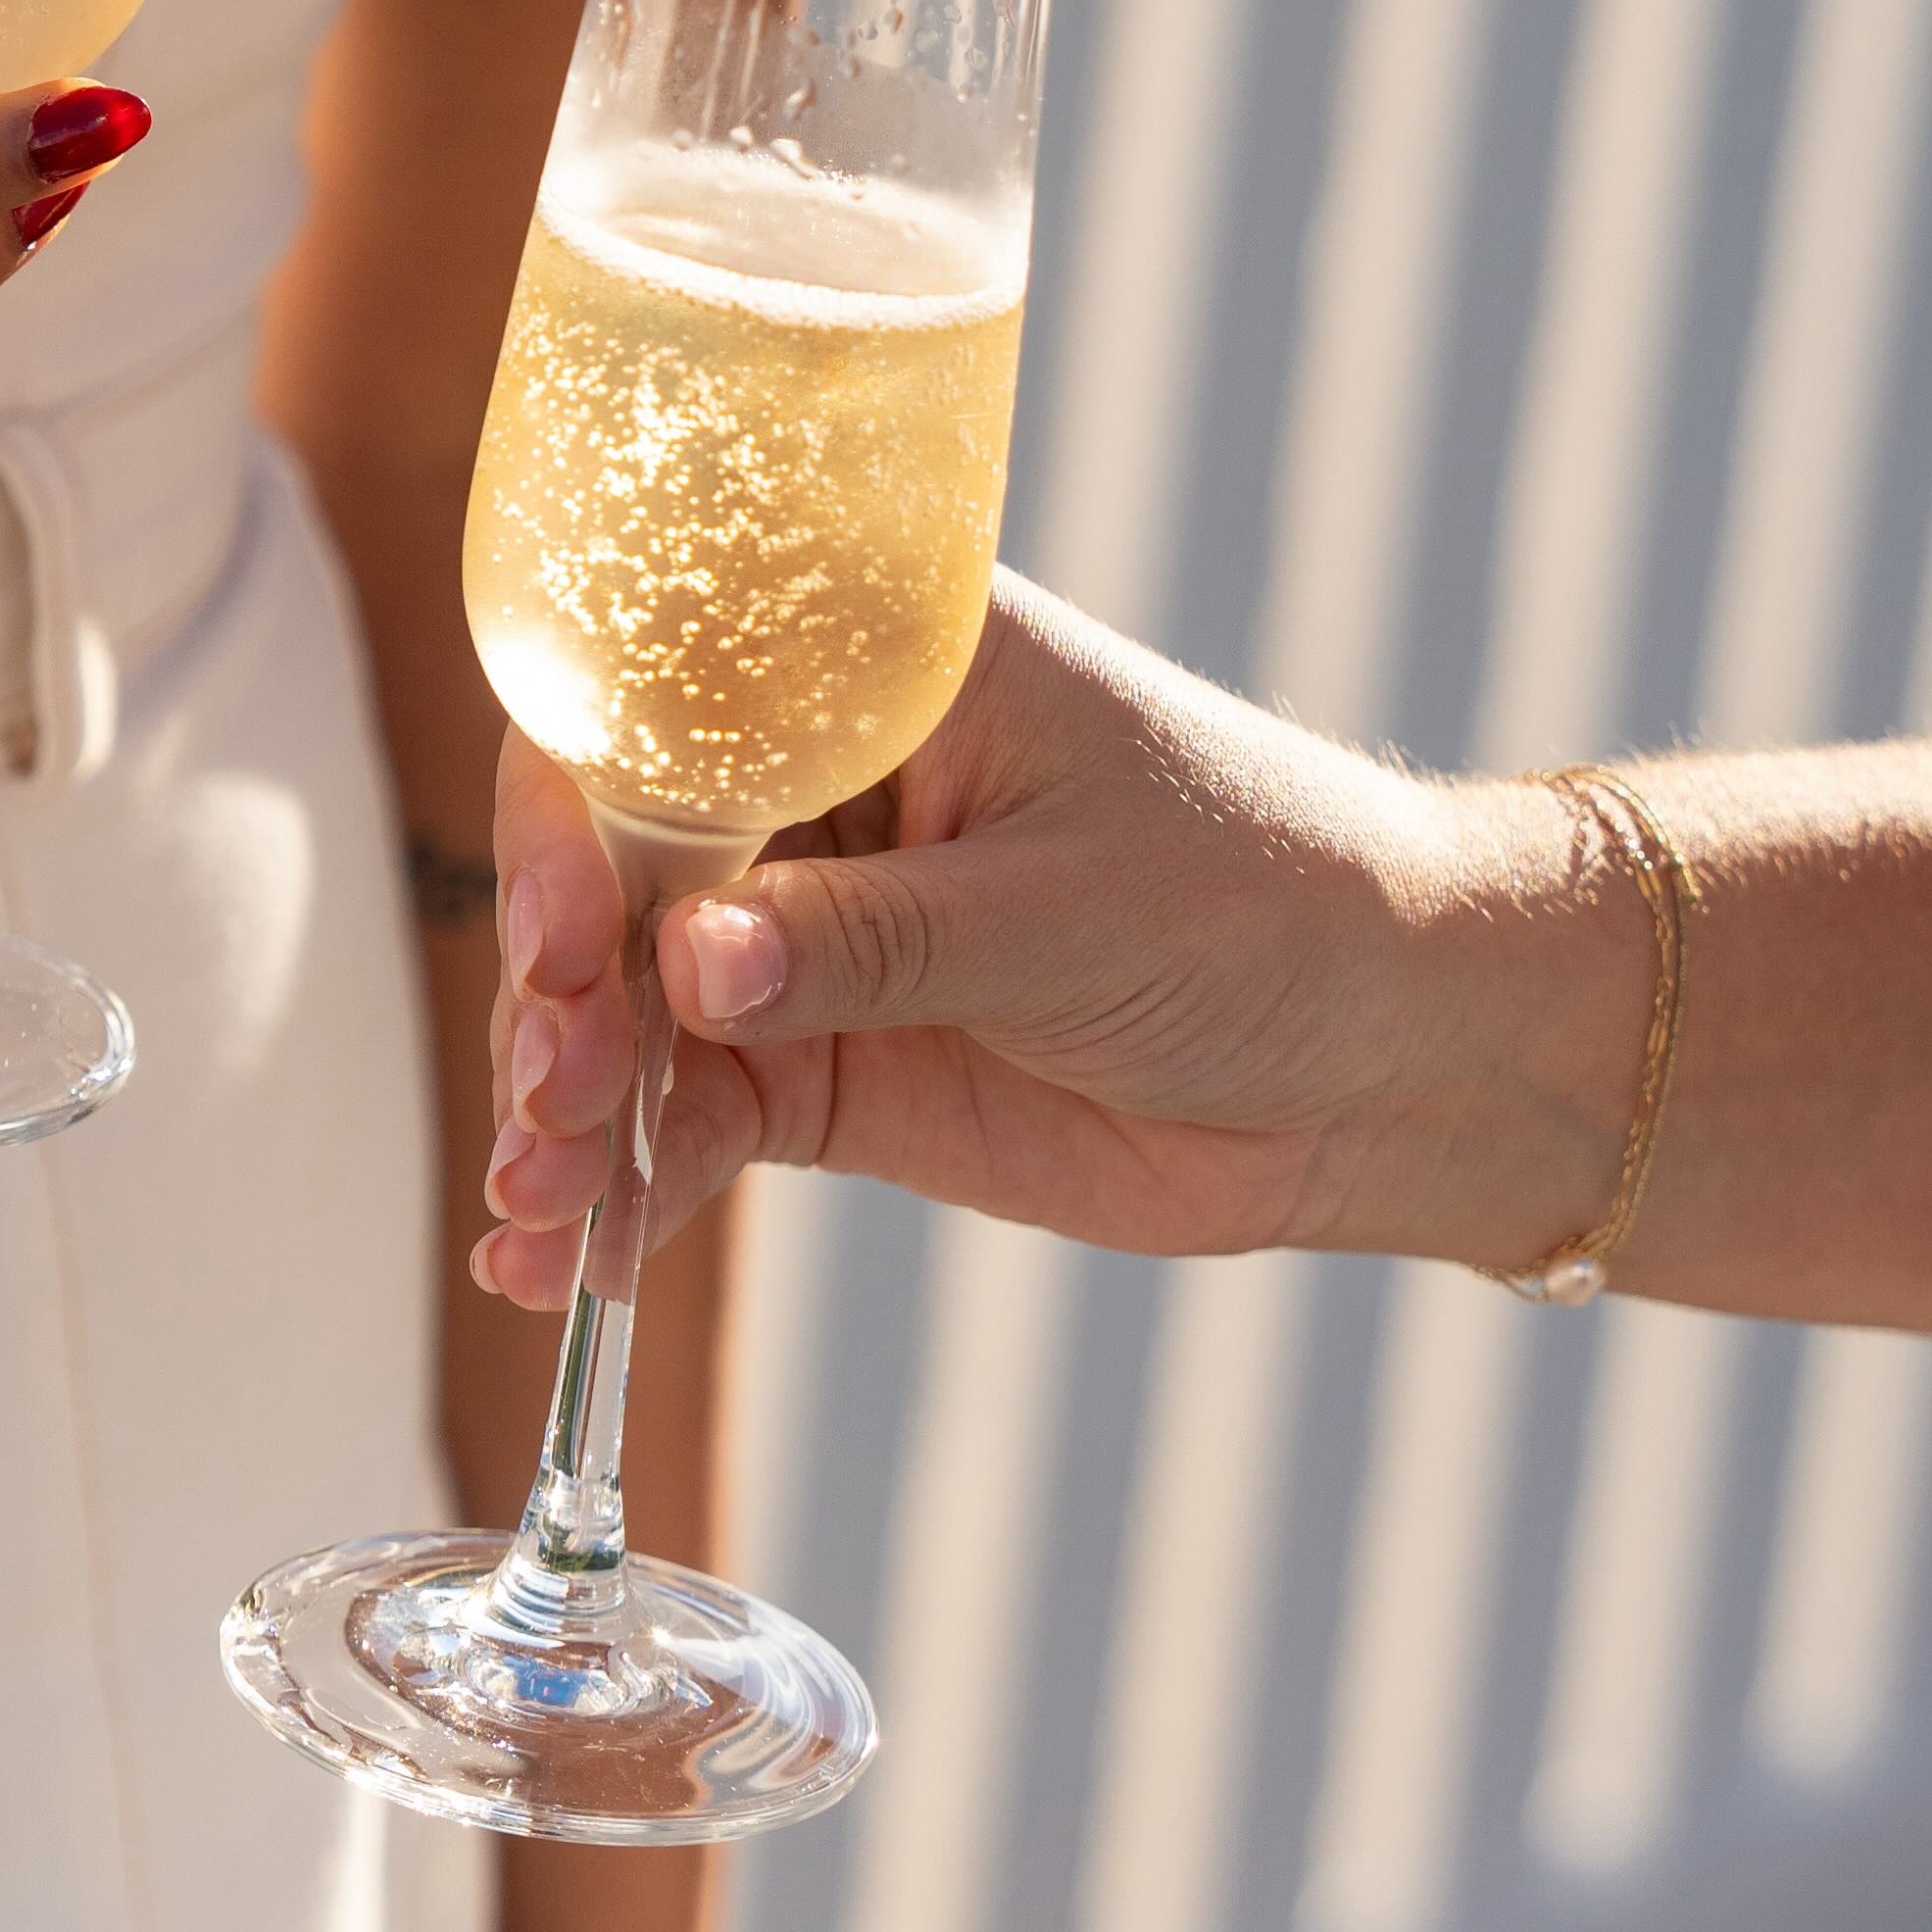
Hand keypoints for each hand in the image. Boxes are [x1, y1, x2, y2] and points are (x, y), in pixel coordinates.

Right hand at [470, 576, 1623, 1303]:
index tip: (560, 940)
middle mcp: (813, 787)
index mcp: (873, 670)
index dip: (578, 814)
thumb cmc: (1267, 903)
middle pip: (614, 862)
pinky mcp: (826, 1062)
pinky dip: (624, 1187)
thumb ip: (876, 945)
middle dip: (558, 987)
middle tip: (556, 1098)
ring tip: (539, 1211)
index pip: (663, 703)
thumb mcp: (1070, 913)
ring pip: (632, 1005)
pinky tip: (562, 1261)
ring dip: (568, 1105)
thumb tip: (687, 969)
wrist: (1392, 1056)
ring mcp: (808, 931)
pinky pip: (691, 1115)